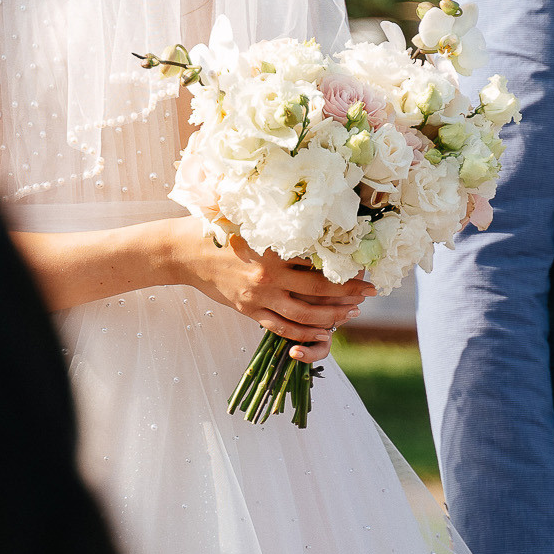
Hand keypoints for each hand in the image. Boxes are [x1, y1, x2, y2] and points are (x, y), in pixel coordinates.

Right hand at [167, 226, 372, 362]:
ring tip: (351, 313)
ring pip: (304, 314)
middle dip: (348, 292)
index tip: (363, 267)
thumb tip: (313, 224)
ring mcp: (258, 296)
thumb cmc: (217, 229)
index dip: (343, 267)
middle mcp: (268, 276)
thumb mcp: (249, 220)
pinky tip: (321, 334)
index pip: (317, 262)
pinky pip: (281, 327)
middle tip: (370, 292)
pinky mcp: (248, 310)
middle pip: (318, 289)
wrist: (183, 252)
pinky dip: (303, 333)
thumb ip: (279, 226)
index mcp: (272, 250)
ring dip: (331, 316)